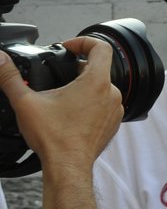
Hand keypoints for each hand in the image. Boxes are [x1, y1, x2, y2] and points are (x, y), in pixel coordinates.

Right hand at [0, 37, 122, 167]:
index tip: (68, 47)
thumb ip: (10, 78)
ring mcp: (115, 109)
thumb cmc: (53, 137)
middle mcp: (111, 93)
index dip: (83, 41)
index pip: (101, 47)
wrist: (68, 167)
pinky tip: (70, 112)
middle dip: (77, 67)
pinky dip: (90, 103)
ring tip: (61, 94)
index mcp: (96, 82)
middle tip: (58, 73)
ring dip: (83, 86)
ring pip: (101, 87)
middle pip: (98, 68)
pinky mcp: (113, 123)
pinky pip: (104, 105)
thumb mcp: (26, 102)